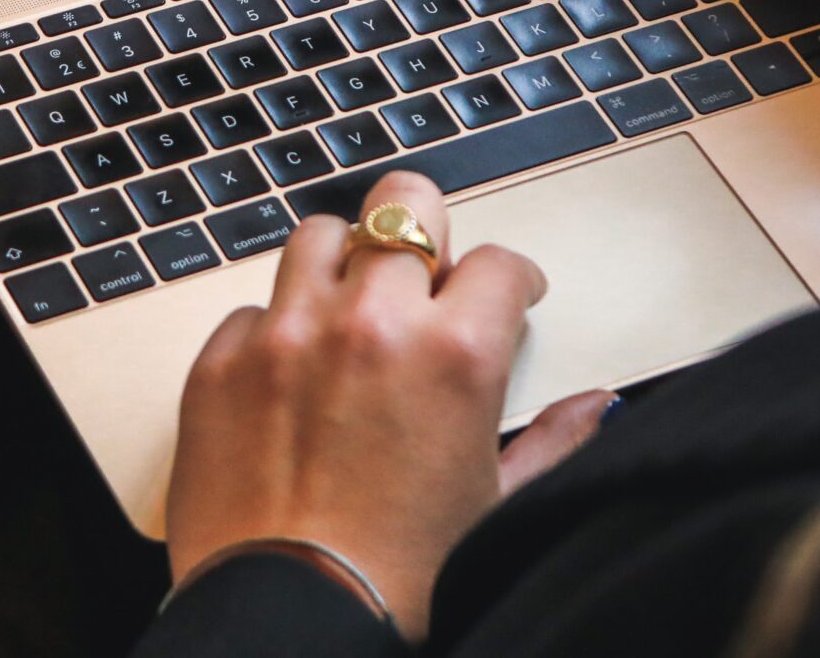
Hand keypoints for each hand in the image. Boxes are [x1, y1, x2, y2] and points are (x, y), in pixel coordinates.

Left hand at [165, 171, 616, 639]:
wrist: (291, 624)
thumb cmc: (401, 581)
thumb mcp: (498, 508)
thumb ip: (553, 441)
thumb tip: (598, 407)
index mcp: (454, 354)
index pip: (497, 262)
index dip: (510, 278)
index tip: (506, 292)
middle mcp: (370, 323)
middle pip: (403, 203)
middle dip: (424, 231)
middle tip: (426, 273)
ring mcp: (287, 335)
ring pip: (318, 235)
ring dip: (342, 262)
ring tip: (351, 306)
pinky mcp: (221, 362)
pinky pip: (251, 309)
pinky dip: (274, 329)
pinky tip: (290, 373)